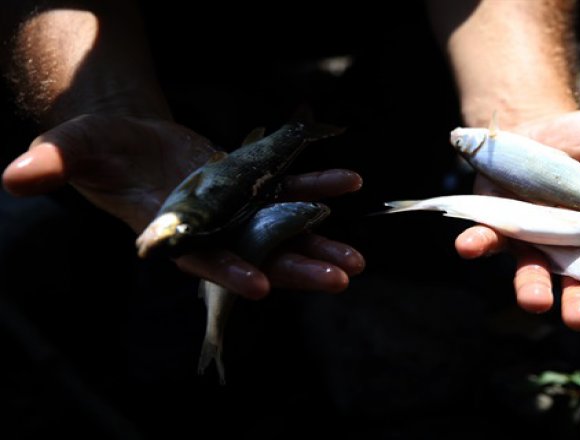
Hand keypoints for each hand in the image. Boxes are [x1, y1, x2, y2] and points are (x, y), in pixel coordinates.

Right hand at [2, 114, 364, 297]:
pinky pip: (287, 185)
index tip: (261, 285)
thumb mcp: (71, 149)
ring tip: (356, 260)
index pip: (198, 256)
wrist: (130, 140)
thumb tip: (14, 177)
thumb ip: (52, 163)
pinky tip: (347, 183)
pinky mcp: (248, 184)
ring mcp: (232, 207)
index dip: (227, 269)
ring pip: (279, 228)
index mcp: (167, 229)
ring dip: (318, 241)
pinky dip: (316, 185)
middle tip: (339, 280)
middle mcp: (207, 226)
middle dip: (296, 268)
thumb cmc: (97, 149)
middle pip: (255, 252)